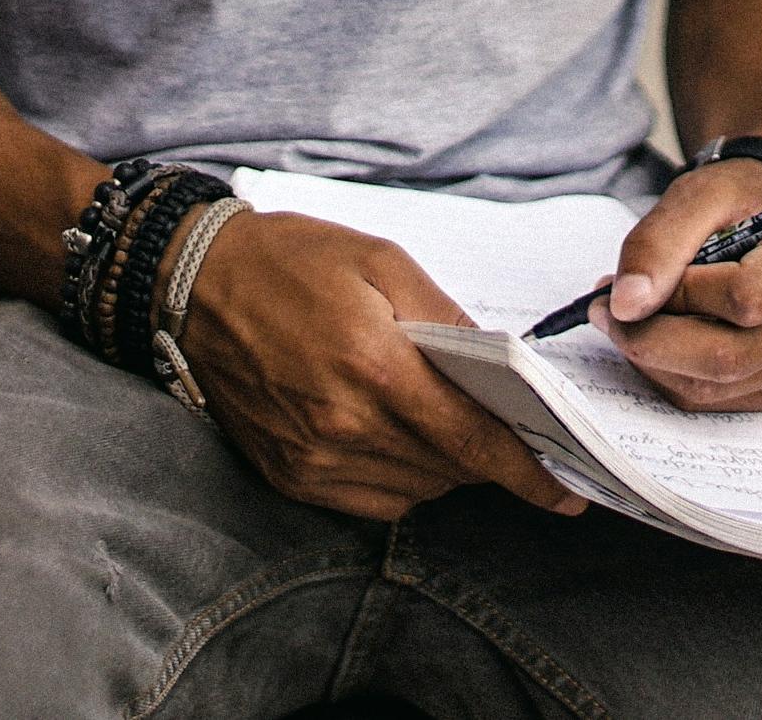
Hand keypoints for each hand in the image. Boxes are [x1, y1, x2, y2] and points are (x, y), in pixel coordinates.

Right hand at [177, 208, 585, 521]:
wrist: (194, 283)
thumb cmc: (292, 260)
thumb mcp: (381, 260)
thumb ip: (446, 316)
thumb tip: (500, 365)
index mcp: (375, 366)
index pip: (471, 439)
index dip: (526, 470)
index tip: (567, 489)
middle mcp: (344, 425)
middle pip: (449, 469)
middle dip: (489, 455)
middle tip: (515, 431)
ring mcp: (313, 459)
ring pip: (415, 490)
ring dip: (446, 465)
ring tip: (446, 418)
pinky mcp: (289, 475)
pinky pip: (370, 500)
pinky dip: (401, 478)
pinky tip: (399, 434)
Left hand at [595, 159, 761, 412]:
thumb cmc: (743, 199)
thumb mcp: (701, 192)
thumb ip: (660, 241)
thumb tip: (626, 304)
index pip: (747, 298)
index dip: (678, 296)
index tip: (623, 285)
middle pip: (733, 356)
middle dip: (653, 339)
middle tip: (607, 312)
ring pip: (719, 387)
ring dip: (656, 360)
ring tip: (628, 320)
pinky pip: (719, 401)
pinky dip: (673, 375)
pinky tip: (658, 339)